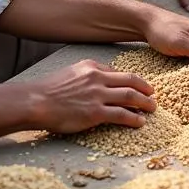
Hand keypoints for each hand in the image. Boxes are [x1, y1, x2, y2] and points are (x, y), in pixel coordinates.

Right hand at [33, 60, 156, 133]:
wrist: (35, 102)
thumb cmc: (49, 90)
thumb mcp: (71, 72)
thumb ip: (88, 74)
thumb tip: (104, 78)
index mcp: (92, 67)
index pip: (118, 72)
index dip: (133, 80)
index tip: (140, 86)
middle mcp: (97, 78)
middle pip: (130, 81)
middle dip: (145, 88)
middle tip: (153, 95)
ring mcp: (97, 95)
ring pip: (130, 96)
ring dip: (144, 102)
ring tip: (152, 108)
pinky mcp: (95, 112)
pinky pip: (121, 114)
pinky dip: (134, 118)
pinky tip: (140, 122)